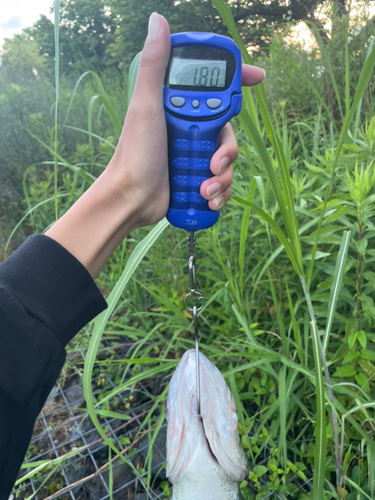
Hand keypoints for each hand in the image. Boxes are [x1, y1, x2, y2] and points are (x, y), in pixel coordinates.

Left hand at [46, 13, 264, 277]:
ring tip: (203, 189)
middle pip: (228, 130)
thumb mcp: (145, 106)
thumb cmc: (135, 153)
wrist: (131, 199)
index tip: (258, 78)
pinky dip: (219, 193)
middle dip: (227, 151)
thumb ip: (154, 65)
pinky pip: (222, 182)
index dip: (237, 80)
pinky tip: (207, 200)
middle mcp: (188, 128)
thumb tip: (157, 21)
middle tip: (215, 163)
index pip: (213, 88)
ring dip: (222, 178)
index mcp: (179, 108)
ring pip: (228, 160)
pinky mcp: (197, 178)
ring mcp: (193, 154)